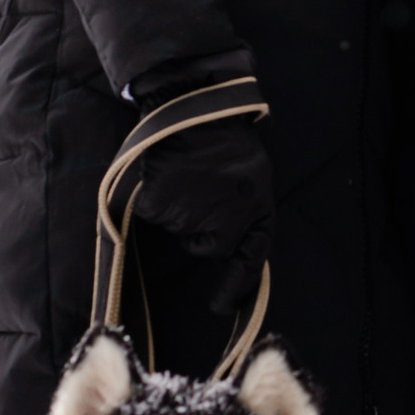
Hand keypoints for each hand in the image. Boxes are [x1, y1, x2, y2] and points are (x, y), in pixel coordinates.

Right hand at [121, 72, 273, 326]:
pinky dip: (160, 201)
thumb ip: (246, 211)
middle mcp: (227, 221)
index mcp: (256, 210)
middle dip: (204, 230)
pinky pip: (158, 215)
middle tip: (201, 190)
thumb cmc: (226, 138)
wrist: (196, 106)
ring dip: (184, 211)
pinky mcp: (161, 208)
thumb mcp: (252, 176)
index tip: (220, 307)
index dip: (237, 286)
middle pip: (210, 246)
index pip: (251, 258)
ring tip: (189, 175)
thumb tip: (234, 247)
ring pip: (184, 230)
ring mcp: (192, 216)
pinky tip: (171, 175)